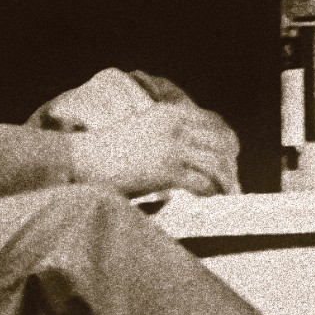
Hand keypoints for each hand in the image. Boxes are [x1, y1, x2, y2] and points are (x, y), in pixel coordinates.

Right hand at [68, 102, 239, 196]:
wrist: (82, 159)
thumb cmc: (108, 152)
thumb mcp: (144, 131)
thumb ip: (168, 136)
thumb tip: (192, 157)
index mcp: (170, 113)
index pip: (215, 123)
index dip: (228, 143)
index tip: (231, 160)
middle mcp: (175, 126)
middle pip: (221, 143)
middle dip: (230, 165)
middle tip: (232, 184)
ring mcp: (172, 147)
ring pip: (217, 163)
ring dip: (225, 182)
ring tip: (225, 196)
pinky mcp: (166, 170)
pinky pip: (202, 182)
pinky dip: (210, 194)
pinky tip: (207, 201)